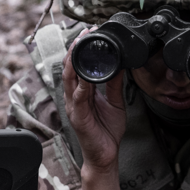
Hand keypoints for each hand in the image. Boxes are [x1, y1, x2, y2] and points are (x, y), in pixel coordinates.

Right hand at [62, 29, 126, 172]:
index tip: (89, 34)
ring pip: (69, 79)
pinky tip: (85, 75)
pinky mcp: (77, 117)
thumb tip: (120, 65)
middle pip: (70, 68)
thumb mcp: (115, 102)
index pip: (78, 66)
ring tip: (79, 46)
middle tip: (84, 34)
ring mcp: (73, 106)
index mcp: (82, 92)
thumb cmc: (106, 131)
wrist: (106, 156)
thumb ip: (114, 84)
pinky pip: (78, 97)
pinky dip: (81, 84)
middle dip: (75, 49)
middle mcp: (74, 97)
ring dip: (74, 61)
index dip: (80, 49)